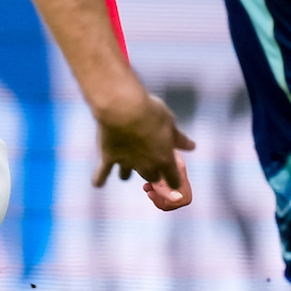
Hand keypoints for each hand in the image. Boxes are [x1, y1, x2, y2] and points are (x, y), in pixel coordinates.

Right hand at [90, 90, 194, 207]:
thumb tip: (192, 146)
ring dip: (128, 172)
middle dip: (153, 173)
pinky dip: (100, 179)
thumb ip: (179, 138)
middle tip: (150, 166)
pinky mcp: (108, 157)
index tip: (174, 179)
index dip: (175, 180)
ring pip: (127, 175)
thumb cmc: (150, 111)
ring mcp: (125, 163)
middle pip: (151, 178)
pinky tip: (98, 183)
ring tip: (126, 170)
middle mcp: (146, 165)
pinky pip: (102, 174)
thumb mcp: (169, 122)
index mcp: (165, 159)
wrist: (123, 108)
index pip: (173, 180)